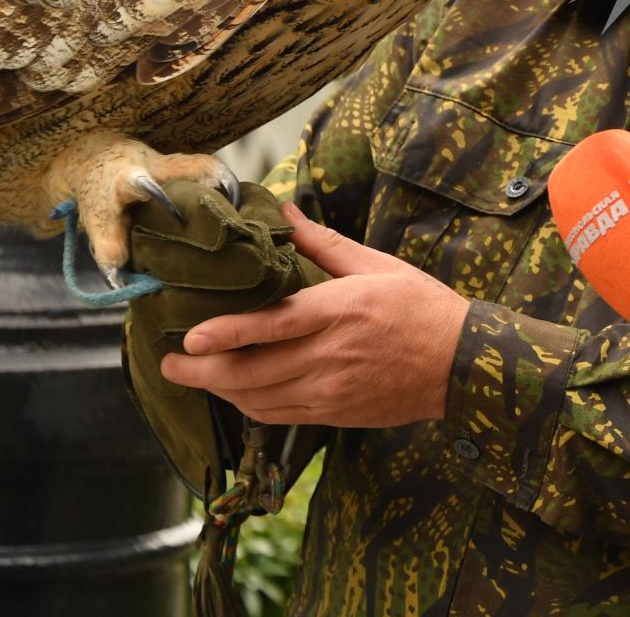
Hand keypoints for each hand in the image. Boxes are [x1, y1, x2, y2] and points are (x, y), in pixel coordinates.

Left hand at [159, 201, 469, 426]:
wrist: (460, 363)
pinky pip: (279, 415)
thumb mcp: (378, 266)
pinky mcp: (335, 413)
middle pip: (253, 371)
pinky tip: (235, 393)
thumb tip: (285, 214)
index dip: (229, 332)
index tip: (191, 334)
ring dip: (219, 390)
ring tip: (193, 375)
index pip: (275, 325)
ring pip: (259, 399)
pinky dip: (249, 405)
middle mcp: (331, 356)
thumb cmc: (421, 307)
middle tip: (169, 363)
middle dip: (202, 371)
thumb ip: (324, 245)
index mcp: (341, 312)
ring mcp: (331, 390)